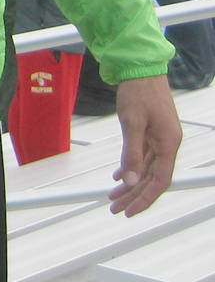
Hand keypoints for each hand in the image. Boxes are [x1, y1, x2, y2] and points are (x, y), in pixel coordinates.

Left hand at [109, 74, 181, 215]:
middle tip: (114, 208)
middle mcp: (167, 144)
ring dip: (130, 184)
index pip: (160, 181)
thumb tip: (131, 181)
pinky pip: (142, 156)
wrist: (140, 69)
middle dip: (133, 195)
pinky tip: (118, 176)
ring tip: (113, 196)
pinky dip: (131, 167)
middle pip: (152, 178)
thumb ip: (132, 153)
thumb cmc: (138, 92)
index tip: (129, 211)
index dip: (145, 198)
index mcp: (168, 144)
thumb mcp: (132, 123)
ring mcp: (160, 138)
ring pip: (146, 169)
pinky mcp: (151, 133)